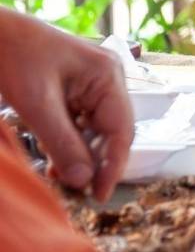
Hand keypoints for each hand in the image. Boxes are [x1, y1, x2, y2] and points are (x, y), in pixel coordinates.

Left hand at [0, 8, 132, 200]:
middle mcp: (109, 80)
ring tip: (60, 176)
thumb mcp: (37, 103)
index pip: (121, 130)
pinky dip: (71, 143)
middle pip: (112, 131)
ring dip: (82, 155)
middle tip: (76, 191)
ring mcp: (94, 84)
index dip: (113, 166)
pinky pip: (83, 123)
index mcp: (108, 76)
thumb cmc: (15, 56)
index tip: (98, 195)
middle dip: (96, 162)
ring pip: (97, 130)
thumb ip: (62, 142)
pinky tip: (56, 159)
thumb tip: (83, 180)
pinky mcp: (78, 90)